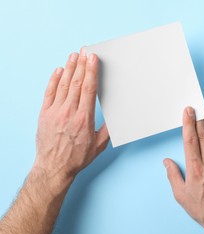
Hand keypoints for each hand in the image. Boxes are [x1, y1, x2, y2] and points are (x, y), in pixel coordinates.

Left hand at [33, 49, 108, 179]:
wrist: (53, 168)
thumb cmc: (76, 158)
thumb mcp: (98, 145)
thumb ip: (107, 129)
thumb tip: (115, 116)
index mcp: (83, 119)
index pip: (88, 89)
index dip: (90, 71)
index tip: (92, 59)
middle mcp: (68, 112)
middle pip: (76, 83)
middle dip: (81, 65)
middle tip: (85, 51)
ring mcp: (54, 112)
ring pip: (63, 85)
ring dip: (69, 68)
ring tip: (74, 56)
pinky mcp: (44, 114)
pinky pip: (49, 93)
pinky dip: (53, 80)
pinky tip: (58, 71)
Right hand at [164, 107, 203, 231]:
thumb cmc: (202, 208)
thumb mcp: (181, 195)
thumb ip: (173, 176)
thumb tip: (167, 162)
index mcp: (194, 168)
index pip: (190, 140)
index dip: (188, 123)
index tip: (188, 112)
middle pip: (203, 135)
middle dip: (198, 118)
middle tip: (197, 107)